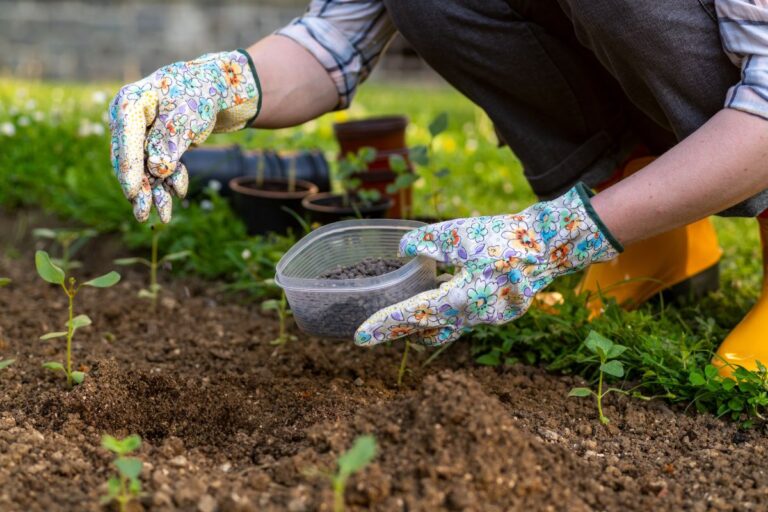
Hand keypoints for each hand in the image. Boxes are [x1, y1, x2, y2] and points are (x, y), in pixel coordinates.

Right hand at [109, 49, 260, 222]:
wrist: (215, 88)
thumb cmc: (198, 94)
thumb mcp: (186, 116)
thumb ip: (169, 142)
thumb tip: (158, 169)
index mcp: (130, 104)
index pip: (126, 140)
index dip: (129, 169)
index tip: (133, 193)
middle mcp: (129, 121)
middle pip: (130, 160)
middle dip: (140, 189)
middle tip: (144, 216)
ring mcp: (140, 135)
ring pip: (144, 169)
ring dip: (155, 192)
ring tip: (164, 217)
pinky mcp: (155, 146)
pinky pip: (159, 169)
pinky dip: (169, 181)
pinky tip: (179, 191)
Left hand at [354, 184, 621, 345]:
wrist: (549, 245)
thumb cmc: (503, 238)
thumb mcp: (458, 234)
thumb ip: (426, 243)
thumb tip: (403, 250)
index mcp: (460, 299)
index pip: (413, 317)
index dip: (384, 326)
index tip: (359, 338)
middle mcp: (474, 317)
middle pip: (429, 331)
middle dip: (403, 332)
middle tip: (378, 331)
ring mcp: (490, 318)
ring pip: (449, 327)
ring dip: (428, 322)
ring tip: (407, 313)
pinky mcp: (499, 311)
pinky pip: (466, 316)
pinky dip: (450, 308)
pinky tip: (445, 291)